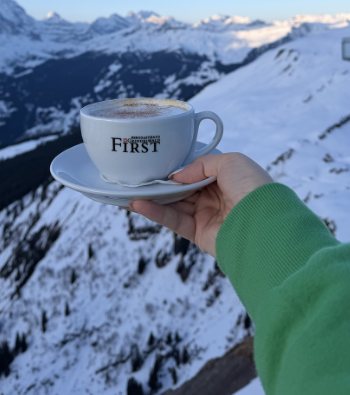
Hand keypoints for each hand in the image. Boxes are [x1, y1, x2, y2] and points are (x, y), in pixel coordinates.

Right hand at [129, 152, 271, 257]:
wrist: (265, 225)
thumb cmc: (253, 188)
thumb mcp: (230, 161)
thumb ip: (200, 164)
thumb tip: (177, 176)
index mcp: (224, 178)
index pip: (193, 170)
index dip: (175, 166)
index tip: (154, 159)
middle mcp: (214, 197)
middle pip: (180, 187)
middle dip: (159, 181)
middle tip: (135, 174)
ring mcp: (206, 216)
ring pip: (173, 204)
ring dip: (151, 197)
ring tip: (128, 189)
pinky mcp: (200, 234)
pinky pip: (173, 221)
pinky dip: (155, 213)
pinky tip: (138, 204)